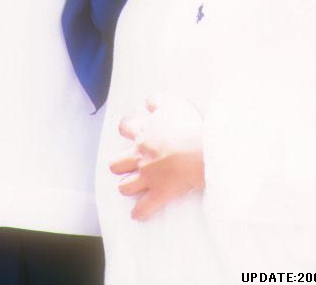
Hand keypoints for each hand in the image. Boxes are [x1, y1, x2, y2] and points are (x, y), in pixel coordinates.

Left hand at [109, 93, 204, 220]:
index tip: (130, 130)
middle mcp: (140, 156)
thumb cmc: (186, 126)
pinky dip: (140, 212)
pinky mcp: (159, 193)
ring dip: (127, 187)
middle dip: (119, 165)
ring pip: (125, 187)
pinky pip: (143, 208)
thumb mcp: (171, 104)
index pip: (125, 128)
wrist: (198, 150)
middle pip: (117, 164)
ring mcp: (148, 176)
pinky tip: (138, 214)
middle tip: (127, 164)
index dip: (126, 129)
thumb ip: (157, 101)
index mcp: (143, 133)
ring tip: (131, 188)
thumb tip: (148, 103)